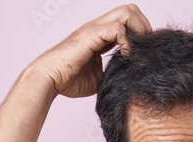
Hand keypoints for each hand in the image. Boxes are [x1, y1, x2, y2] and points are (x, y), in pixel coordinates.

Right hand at [29, 4, 151, 97]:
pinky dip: (127, 41)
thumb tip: (128, 77)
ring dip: (138, 30)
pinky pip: (118, 28)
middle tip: (144, 48)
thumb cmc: (67, 80)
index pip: (127, 21)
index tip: (142, 52)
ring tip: (136, 50)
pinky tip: (125, 56)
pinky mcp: (91, 34)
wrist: (49, 79)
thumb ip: (112, 71)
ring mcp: (95, 28)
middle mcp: (98, 27)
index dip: (139, 33)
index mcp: (99, 35)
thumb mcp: (98, 77)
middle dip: (143, 27)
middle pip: (131, 10)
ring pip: (127, 12)